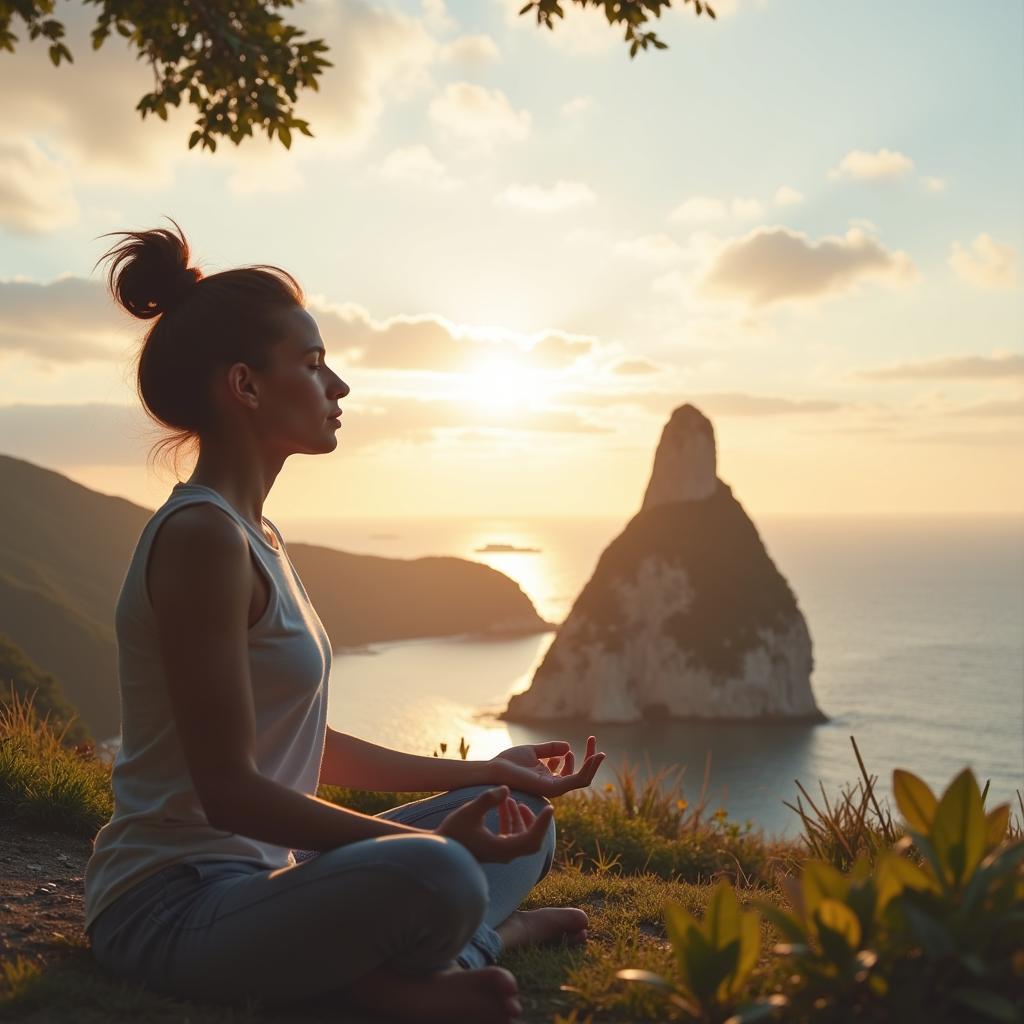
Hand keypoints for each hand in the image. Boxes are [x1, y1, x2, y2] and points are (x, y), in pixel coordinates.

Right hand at [434, 785, 554, 863]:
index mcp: (504, 849)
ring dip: (519, 818)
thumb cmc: (453, 831)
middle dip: (534, 819)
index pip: (532, 839)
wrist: (438, 849)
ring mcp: (500, 853)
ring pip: (520, 836)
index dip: (543, 823)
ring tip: (511, 800)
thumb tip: (506, 788)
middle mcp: (505, 854)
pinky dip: (510, 821)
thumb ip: (489, 799)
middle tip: (535, 803)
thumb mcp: (470, 811)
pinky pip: (510, 836)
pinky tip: (502, 806)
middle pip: (531, 839)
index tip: (550, 807)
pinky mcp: (493, 849)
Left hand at [489, 735, 604, 797]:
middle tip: (593, 740)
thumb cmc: (509, 761)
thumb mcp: (533, 751)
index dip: (580, 756)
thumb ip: (550, 749)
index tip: (587, 739)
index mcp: (549, 778)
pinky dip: (587, 769)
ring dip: (593, 765)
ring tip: (598, 750)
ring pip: (582, 780)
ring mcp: (553, 789)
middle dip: (590, 759)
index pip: (571, 771)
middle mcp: (553, 785)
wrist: (495, 768)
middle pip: (580, 775)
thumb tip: (568, 747)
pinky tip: (593, 757)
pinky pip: (576, 781)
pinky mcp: (552, 788)